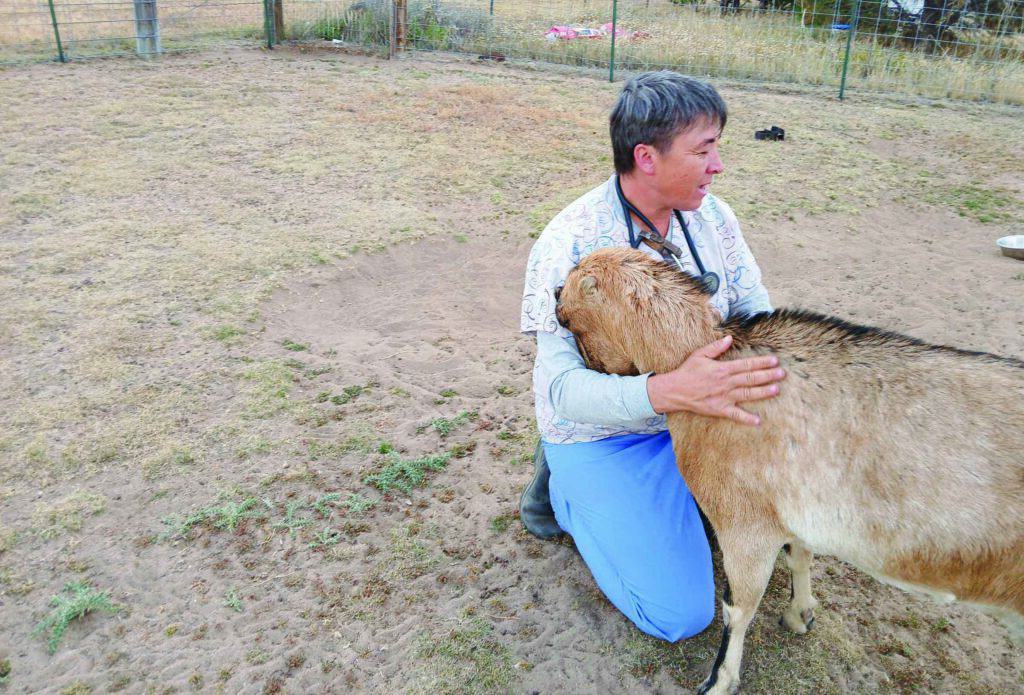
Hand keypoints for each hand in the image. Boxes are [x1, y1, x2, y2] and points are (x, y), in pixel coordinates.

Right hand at [646, 335, 784, 425]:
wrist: (674, 391)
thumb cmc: (687, 372)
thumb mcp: (699, 355)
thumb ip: (715, 347)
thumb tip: (729, 338)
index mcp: (722, 369)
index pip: (746, 364)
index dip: (761, 362)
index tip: (774, 361)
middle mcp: (726, 383)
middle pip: (751, 378)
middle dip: (768, 375)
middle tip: (782, 374)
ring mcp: (724, 397)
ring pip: (747, 394)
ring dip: (763, 392)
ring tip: (776, 389)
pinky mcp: (719, 409)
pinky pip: (735, 415)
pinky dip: (746, 418)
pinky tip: (758, 421)